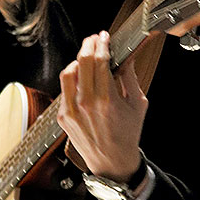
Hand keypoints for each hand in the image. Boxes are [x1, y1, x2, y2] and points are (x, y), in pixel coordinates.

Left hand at [58, 30, 147, 180]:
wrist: (112, 162)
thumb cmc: (127, 134)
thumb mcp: (137, 104)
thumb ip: (130, 77)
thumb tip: (126, 56)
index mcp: (107, 100)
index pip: (100, 61)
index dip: (102, 44)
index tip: (104, 37)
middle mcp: (86, 104)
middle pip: (82, 62)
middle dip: (89, 45)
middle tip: (94, 39)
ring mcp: (71, 110)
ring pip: (68, 73)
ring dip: (77, 60)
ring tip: (86, 56)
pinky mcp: (62, 116)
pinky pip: (64, 89)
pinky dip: (72, 78)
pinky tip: (81, 76)